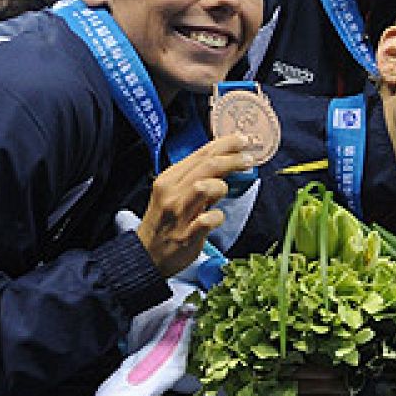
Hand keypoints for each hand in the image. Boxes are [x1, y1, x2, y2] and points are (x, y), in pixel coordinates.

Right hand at [137, 134, 252, 275]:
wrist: (146, 255)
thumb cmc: (165, 221)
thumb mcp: (174, 192)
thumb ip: (197, 178)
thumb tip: (226, 163)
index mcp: (170, 178)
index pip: (201, 153)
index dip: (226, 144)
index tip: (243, 140)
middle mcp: (172, 192)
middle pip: (207, 166)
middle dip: (233, 159)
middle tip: (249, 159)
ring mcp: (179, 214)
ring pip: (205, 187)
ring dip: (221, 186)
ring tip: (225, 191)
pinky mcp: (186, 234)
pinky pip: (207, 220)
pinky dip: (217, 217)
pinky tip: (216, 218)